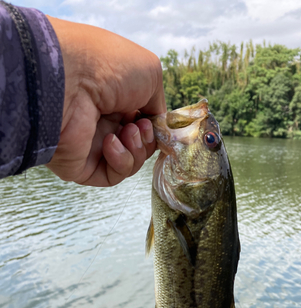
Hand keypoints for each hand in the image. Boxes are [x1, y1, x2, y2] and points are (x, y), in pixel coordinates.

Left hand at [46, 17, 165, 186]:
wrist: (68, 79)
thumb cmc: (107, 66)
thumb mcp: (150, 72)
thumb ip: (159, 104)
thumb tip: (156, 124)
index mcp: (114, 98)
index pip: (143, 122)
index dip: (154, 126)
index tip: (156, 121)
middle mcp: (102, 121)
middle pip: (140, 145)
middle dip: (147, 139)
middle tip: (139, 126)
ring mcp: (92, 146)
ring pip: (131, 163)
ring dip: (137, 150)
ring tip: (127, 132)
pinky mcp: (82, 167)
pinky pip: (113, 176)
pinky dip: (120, 162)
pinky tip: (111, 143)